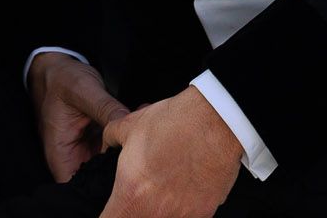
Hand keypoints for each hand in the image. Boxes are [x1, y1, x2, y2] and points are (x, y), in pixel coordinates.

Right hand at [26, 51, 130, 183]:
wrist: (58, 68)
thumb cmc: (62, 80)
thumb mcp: (84, 91)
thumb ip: (105, 109)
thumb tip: (128, 124)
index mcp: (61, 154)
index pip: (79, 184)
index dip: (101, 182)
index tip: (124, 162)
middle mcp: (73, 156)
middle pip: (98, 176)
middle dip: (122, 161)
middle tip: (140, 139)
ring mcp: (87, 147)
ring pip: (110, 159)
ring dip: (127, 146)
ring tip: (142, 125)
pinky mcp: (98, 137)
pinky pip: (114, 143)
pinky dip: (126, 135)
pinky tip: (140, 119)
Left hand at [97, 86, 242, 217]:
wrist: (219, 118)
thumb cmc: (178, 121)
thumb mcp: (131, 125)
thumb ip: (110, 139)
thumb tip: (107, 143)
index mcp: (130, 196)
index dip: (109, 213)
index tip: (114, 207)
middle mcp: (155, 213)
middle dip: (135, 209)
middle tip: (142, 193)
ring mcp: (181, 216)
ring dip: (160, 210)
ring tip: (166, 187)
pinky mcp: (204, 212)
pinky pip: (186, 217)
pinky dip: (183, 208)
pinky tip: (186, 187)